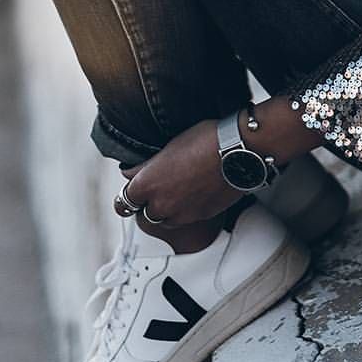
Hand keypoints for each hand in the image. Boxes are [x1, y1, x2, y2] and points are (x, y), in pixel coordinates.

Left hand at [118, 118, 245, 226]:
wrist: (238, 150)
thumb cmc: (205, 141)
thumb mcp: (167, 146)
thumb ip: (145, 166)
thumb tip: (131, 173)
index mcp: (147, 185)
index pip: (124, 202)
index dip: (128, 196)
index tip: (131, 192)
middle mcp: (161, 205)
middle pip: (145, 214)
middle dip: (149, 203)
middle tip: (159, 187)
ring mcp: (182, 214)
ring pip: (165, 220)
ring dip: (167, 210)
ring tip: (178, 191)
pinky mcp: (201, 216)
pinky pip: (186, 219)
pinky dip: (186, 210)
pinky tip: (194, 192)